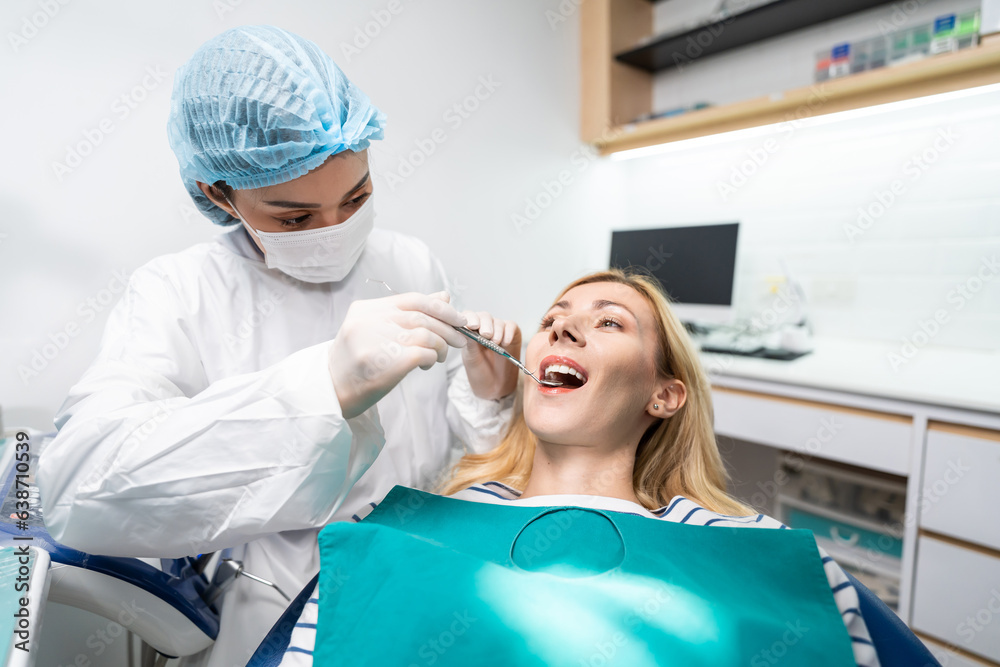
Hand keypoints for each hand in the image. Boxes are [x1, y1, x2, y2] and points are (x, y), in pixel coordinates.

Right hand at [329, 292, 467, 418]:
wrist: (332, 392)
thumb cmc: (357, 362)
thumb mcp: (377, 331)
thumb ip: (408, 313)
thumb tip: (444, 296)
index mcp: (366, 309)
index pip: (413, 299)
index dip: (440, 308)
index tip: (457, 318)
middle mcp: (369, 320)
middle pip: (422, 317)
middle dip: (447, 328)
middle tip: (459, 340)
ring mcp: (376, 340)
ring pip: (426, 334)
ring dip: (441, 346)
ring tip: (439, 356)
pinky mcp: (386, 361)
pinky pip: (423, 353)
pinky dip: (431, 358)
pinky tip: (425, 365)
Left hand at [461, 311, 520, 399]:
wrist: (495, 387)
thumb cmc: (479, 373)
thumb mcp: (471, 359)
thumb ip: (470, 343)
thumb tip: (467, 328)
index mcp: (469, 332)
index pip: (468, 317)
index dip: (470, 318)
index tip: (472, 326)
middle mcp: (483, 328)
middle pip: (484, 317)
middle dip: (485, 325)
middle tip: (486, 335)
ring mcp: (498, 330)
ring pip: (498, 322)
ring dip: (497, 331)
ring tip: (496, 343)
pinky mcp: (512, 334)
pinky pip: (511, 326)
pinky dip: (508, 332)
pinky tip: (505, 343)